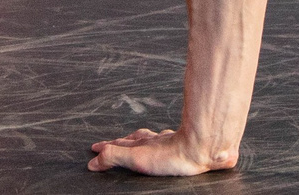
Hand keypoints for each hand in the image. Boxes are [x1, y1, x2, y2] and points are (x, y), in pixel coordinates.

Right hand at [87, 127, 236, 176]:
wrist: (204, 147)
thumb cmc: (174, 155)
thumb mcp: (137, 158)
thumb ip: (116, 157)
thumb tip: (95, 159)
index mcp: (142, 144)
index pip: (119, 146)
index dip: (105, 149)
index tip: (94, 150)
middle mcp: (155, 141)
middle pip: (133, 140)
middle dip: (120, 143)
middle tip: (109, 144)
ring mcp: (171, 142)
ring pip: (151, 139)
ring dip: (140, 140)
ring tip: (135, 140)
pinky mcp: (186, 147)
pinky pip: (169, 141)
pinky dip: (162, 141)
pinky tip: (168, 141)